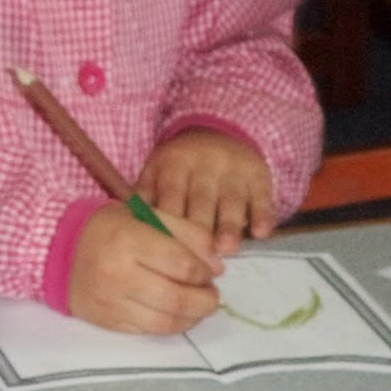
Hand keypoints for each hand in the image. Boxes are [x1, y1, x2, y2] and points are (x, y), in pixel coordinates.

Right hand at [68, 203, 222, 333]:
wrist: (56, 250)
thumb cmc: (107, 228)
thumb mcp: (144, 214)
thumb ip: (186, 232)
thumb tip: (218, 265)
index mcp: (128, 240)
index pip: (182, 265)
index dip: (205, 271)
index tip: (210, 270)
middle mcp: (118, 274)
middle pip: (177, 298)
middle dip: (205, 300)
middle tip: (212, 295)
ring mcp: (111, 302)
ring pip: (165, 321)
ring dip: (192, 317)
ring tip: (198, 305)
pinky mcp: (107, 322)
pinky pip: (149, 331)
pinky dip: (171, 326)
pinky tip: (177, 314)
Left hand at [136, 129, 276, 254]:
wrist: (219, 133)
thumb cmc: (180, 166)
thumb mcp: (157, 171)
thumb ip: (145, 196)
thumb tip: (127, 224)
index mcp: (174, 164)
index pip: (170, 194)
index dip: (169, 222)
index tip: (166, 249)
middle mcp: (204, 165)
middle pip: (201, 199)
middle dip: (200, 227)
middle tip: (198, 257)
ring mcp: (233, 170)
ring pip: (231, 199)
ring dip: (230, 225)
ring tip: (227, 249)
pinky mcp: (259, 176)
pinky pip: (262, 196)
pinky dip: (263, 215)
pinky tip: (261, 233)